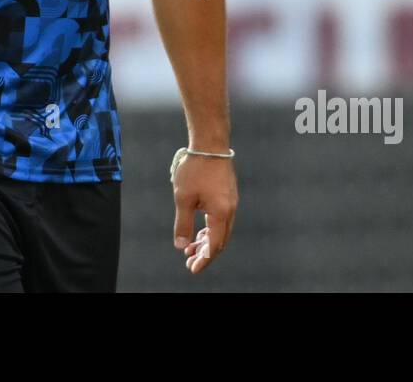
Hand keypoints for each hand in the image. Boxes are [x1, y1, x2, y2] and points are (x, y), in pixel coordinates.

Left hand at [172, 151, 237, 273]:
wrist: (210, 144)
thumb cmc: (196, 169)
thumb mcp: (183, 199)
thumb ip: (183, 224)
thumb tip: (181, 245)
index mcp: (221, 214)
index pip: (214, 246)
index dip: (204, 260)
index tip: (192, 268)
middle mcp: (230, 210)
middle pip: (219, 240)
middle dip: (205, 253)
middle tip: (189, 261)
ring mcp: (231, 202)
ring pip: (220, 230)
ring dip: (206, 241)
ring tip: (190, 247)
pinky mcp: (228, 195)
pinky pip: (221, 219)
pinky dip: (210, 228)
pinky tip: (199, 230)